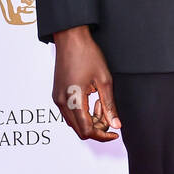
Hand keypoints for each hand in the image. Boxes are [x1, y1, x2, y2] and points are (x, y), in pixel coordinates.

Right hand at [52, 26, 121, 141]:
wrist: (70, 38)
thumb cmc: (88, 55)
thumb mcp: (104, 81)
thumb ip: (109, 106)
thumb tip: (116, 125)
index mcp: (74, 100)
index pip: (87, 130)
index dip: (103, 135)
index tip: (115, 132)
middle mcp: (62, 102)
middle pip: (80, 130)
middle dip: (97, 127)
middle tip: (108, 112)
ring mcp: (57, 98)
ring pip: (74, 122)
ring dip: (89, 119)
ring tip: (100, 102)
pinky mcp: (57, 94)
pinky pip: (70, 112)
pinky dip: (82, 112)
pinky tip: (91, 98)